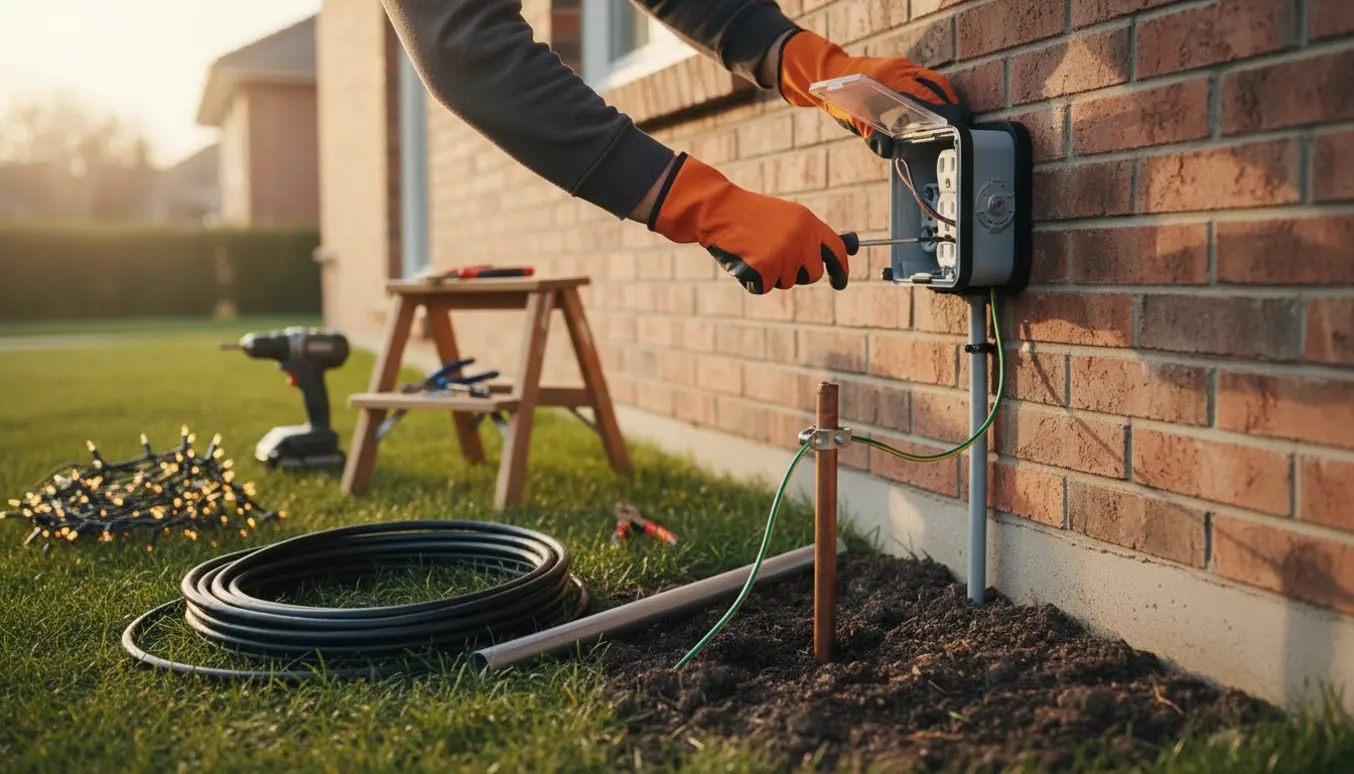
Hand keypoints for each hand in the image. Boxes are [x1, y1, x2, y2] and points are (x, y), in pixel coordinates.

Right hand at [648, 154, 852, 293]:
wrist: (720, 211)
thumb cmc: (749, 214)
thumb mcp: (784, 217)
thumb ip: (805, 235)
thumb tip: (824, 260)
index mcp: (808, 222)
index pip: (836, 250)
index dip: (841, 269)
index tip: (841, 282)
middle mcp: (801, 239)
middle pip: (813, 274)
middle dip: (799, 275)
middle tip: (780, 263)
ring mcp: (784, 254)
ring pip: (787, 282)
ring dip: (772, 274)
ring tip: (755, 250)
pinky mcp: (766, 268)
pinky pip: (766, 286)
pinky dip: (754, 279)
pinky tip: (745, 259)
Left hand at [777, 29, 968, 156]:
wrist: (828, 73)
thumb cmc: (840, 97)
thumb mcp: (854, 119)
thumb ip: (871, 134)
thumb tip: (888, 150)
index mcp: (891, 79)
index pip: (927, 94)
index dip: (944, 109)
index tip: (955, 122)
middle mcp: (900, 69)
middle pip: (936, 85)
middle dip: (951, 103)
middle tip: (961, 122)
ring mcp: (902, 66)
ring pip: (933, 80)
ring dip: (945, 97)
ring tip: (954, 117)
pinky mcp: (901, 68)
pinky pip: (924, 79)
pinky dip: (934, 92)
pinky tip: (937, 107)